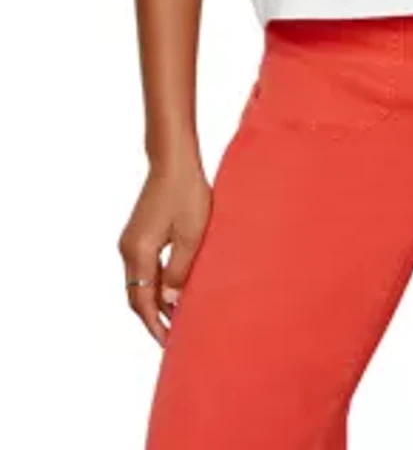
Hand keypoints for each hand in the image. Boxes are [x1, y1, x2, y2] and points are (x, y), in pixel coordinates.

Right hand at [118, 159, 210, 345]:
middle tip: (174, 340)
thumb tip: (169, 303)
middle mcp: (128, 249)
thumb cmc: (187, 193)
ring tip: (178, 319)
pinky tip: (173, 291)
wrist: (174, 161)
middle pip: (136, 295)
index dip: (155, 326)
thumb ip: (179, 272)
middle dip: (153, 319)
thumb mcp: (191, 236)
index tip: (169, 345)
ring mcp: (130, 240)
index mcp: (139, 252)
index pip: (142, 301)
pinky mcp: (138, 232)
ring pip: (140, 282)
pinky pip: (143, 268)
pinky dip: (155, 284)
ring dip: (155, 302)